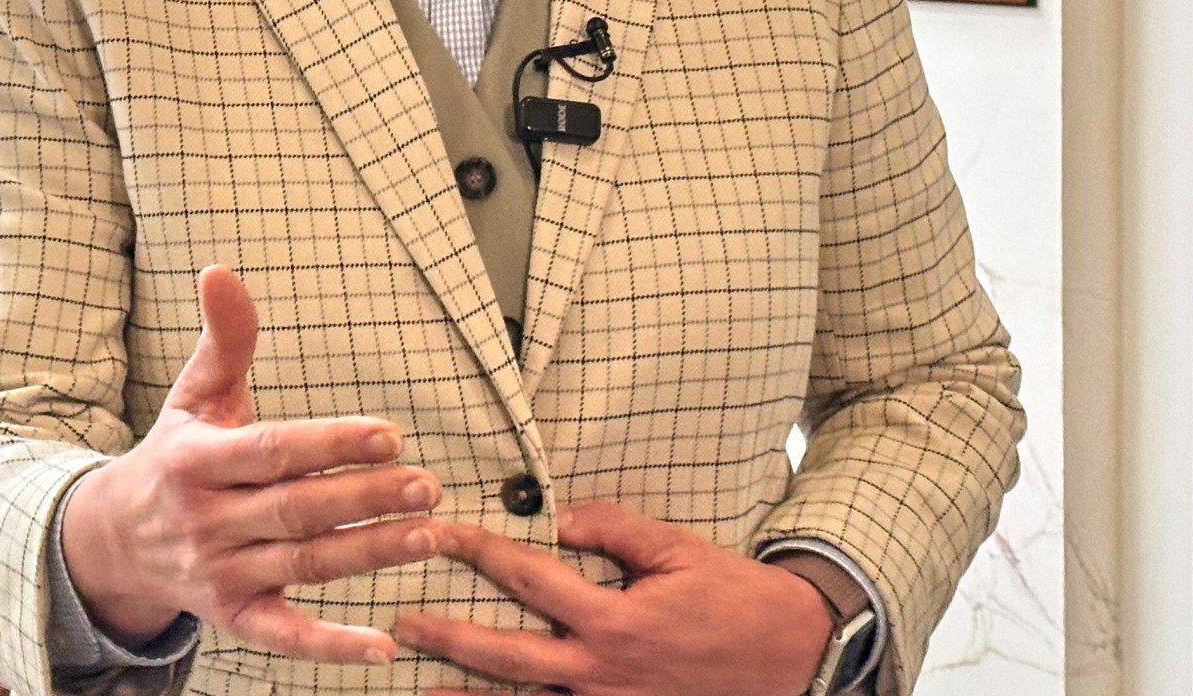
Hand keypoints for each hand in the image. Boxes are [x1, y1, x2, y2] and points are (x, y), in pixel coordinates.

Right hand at [60, 266, 443, 664]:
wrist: (113, 543)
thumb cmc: (174, 459)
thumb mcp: (192, 397)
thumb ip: (222, 339)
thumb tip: (220, 269)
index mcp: (198, 461)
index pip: (273, 451)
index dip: (332, 443)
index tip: (391, 434)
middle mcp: (208, 520)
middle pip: (297, 509)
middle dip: (365, 497)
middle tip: (428, 485)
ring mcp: (222, 573)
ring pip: (304, 563)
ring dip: (369, 553)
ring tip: (429, 535)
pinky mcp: (236, 616)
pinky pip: (285, 635)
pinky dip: (331, 645)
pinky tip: (385, 645)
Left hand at [395, 502, 842, 695]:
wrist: (792, 660)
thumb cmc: (735, 599)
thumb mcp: (679, 550)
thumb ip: (614, 529)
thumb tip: (558, 514)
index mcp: (613, 621)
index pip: (529, 578)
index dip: (479, 552)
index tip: (438, 533)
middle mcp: (600, 673)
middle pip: (504, 656)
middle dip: (449, 637)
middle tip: (401, 622)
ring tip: (419, 684)